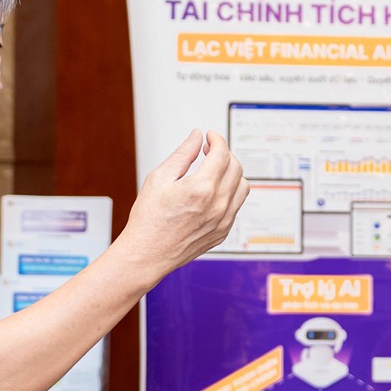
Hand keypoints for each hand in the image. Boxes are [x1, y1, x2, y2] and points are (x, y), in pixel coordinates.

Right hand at [117, 130, 249, 278]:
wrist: (148, 254)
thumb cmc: (149, 220)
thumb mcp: (159, 179)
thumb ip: (182, 154)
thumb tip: (196, 137)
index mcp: (201, 189)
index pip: (222, 154)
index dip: (217, 140)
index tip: (210, 137)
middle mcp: (217, 205)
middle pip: (236, 167)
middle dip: (224, 153)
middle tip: (209, 150)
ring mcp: (223, 221)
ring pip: (242, 186)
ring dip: (231, 172)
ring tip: (214, 170)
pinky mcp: (223, 232)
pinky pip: (236, 205)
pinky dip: (230, 192)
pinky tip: (213, 191)